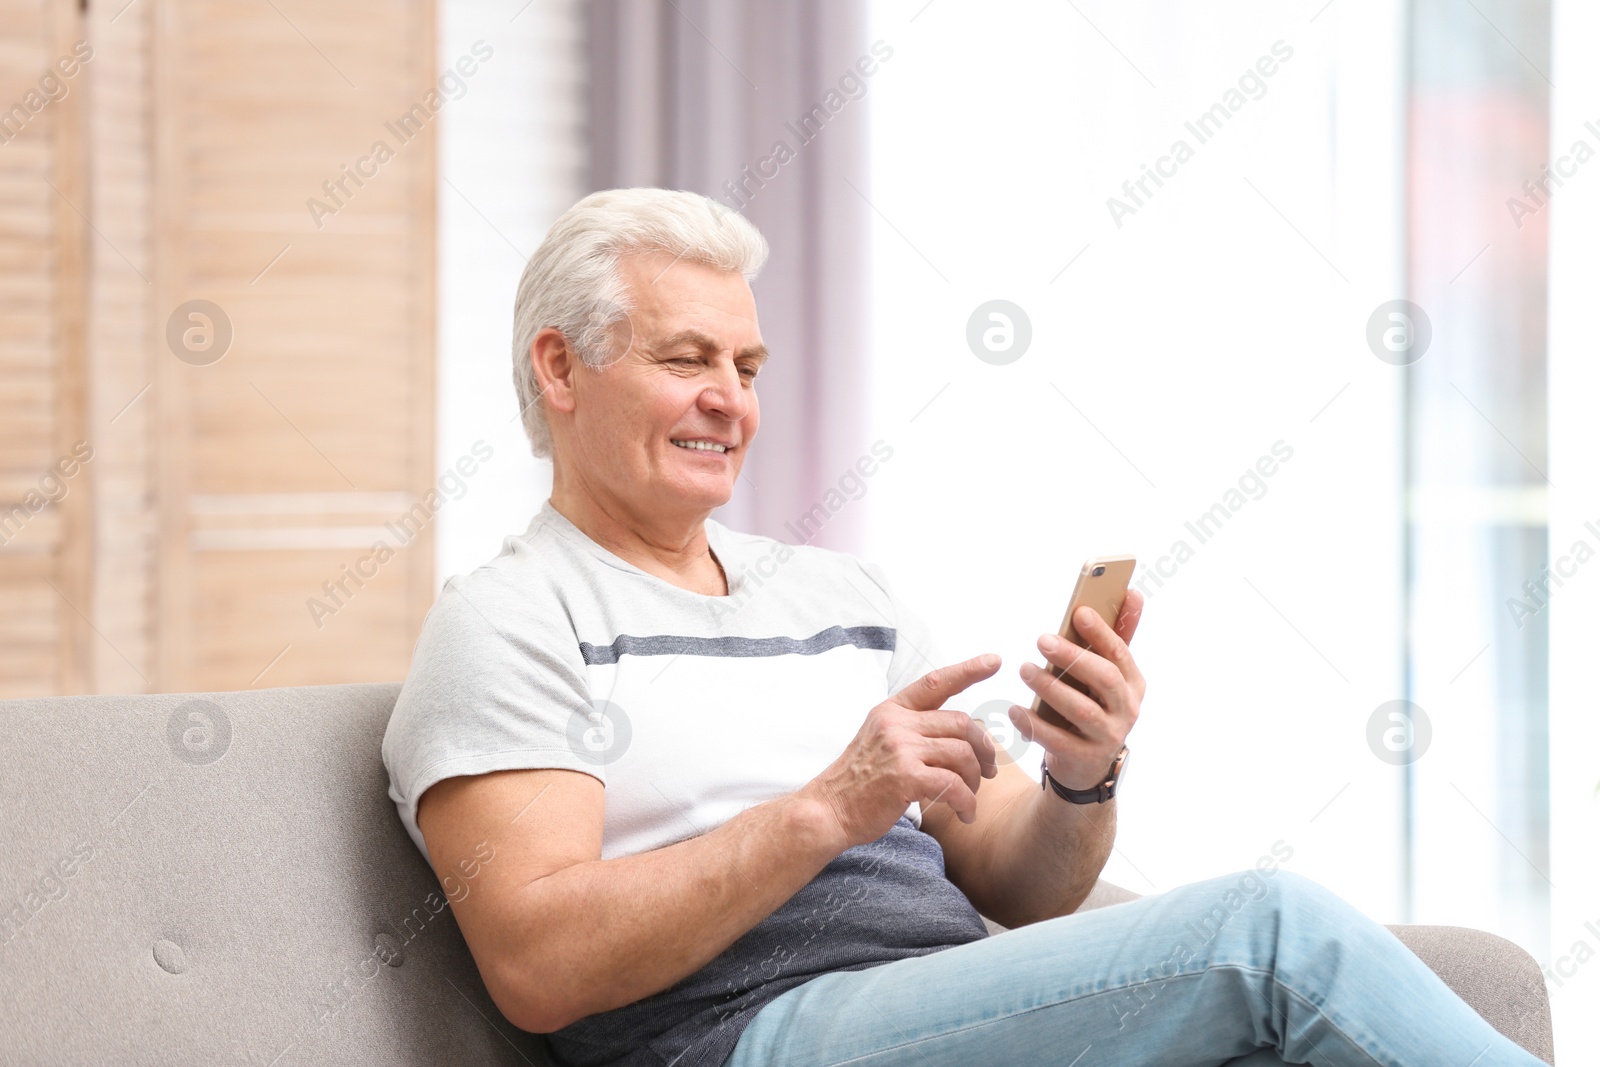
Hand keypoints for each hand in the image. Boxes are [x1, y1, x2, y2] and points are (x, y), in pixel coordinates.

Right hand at [802, 654, 1001, 850]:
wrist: (829, 810)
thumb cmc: (860, 781)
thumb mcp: (880, 740)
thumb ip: (912, 729)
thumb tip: (960, 732)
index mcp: (891, 710)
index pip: (935, 683)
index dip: (968, 670)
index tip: (994, 661)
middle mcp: (896, 723)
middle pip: (961, 723)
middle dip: (983, 749)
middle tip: (989, 772)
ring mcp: (900, 748)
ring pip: (962, 753)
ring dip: (975, 779)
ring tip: (970, 796)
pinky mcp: (906, 776)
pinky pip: (954, 784)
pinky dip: (967, 802)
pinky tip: (966, 814)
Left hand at [1012, 589, 1145, 791]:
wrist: (1086, 766)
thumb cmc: (1093, 705)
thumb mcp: (1107, 673)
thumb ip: (1116, 636)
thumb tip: (1132, 592)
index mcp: (1132, 683)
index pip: (1120, 653)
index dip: (1101, 632)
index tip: (1079, 611)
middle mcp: (1127, 709)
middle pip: (1105, 679)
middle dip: (1073, 657)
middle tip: (1042, 639)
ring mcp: (1108, 736)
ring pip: (1082, 711)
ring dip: (1051, 688)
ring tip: (1024, 669)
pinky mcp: (1084, 759)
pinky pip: (1058, 741)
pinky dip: (1035, 725)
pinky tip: (1014, 710)